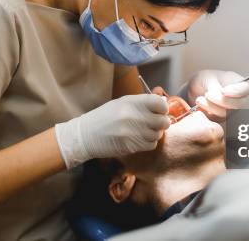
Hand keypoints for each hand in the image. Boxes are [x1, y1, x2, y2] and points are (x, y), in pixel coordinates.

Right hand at [54, 94, 170, 168]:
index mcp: (131, 102)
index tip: (160, 111)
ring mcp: (132, 132)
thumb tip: (163, 102)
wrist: (85, 135)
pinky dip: (148, 143)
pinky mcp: (131, 146)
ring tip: (143, 132)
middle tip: (155, 123)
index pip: (160, 103)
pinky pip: (151, 145)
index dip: (163, 108)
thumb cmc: (104, 118)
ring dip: (154, 134)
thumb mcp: (121, 104)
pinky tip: (138, 139)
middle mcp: (133, 116)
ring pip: (157, 135)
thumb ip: (142, 103)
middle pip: (163, 121)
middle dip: (161, 123)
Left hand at [180, 70, 248, 121]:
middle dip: (221, 101)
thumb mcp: (208, 78)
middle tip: (208, 94)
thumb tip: (220, 95)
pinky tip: (200, 106)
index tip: (224, 91)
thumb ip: (215, 87)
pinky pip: (215, 120)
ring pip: (225, 114)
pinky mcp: (221, 119)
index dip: (237, 91)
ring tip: (200, 99)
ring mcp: (231, 110)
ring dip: (211, 107)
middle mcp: (239, 99)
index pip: (247, 88)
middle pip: (238, 104)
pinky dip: (206, 113)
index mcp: (240, 84)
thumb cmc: (206, 80)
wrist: (197, 89)